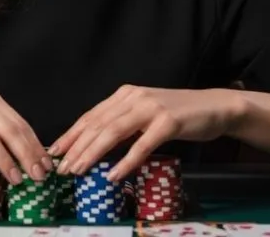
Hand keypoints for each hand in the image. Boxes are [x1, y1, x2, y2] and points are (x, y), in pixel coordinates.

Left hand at [49, 85, 243, 180]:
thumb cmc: (178, 115)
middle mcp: (134, 97)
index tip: (55, 151)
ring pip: (114, 132)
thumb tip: (94, 146)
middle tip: (62, 167)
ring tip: (79, 170)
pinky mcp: (168, 122)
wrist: (214, 107)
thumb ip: (122, 124)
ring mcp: (151, 108)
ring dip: (93, 153)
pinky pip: (142, 145)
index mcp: (125, 94)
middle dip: (76, 147)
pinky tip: (113, 174)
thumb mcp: (144, 114)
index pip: (91, 116)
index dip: (71, 134)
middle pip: (98, 124)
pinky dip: (125, 161)